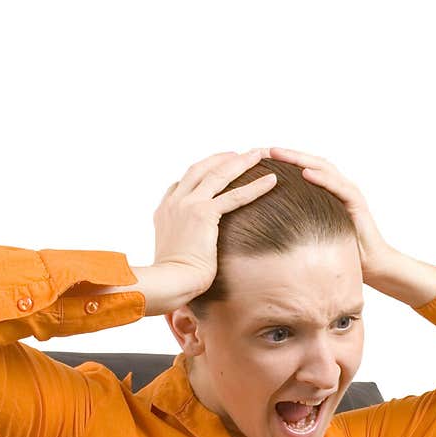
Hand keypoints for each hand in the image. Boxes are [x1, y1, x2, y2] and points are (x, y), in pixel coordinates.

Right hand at [134, 148, 277, 315]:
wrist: (168, 283)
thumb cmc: (172, 280)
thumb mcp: (172, 255)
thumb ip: (181, 244)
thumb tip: (192, 256)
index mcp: (164, 212)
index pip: (180, 185)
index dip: (199, 174)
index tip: (215, 169)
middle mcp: (174, 203)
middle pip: (199, 169)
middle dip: (221, 159)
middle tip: (241, 153)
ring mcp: (188, 205)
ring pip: (218, 175)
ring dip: (240, 162)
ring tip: (259, 154)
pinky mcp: (204, 214)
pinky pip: (234, 196)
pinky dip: (255, 186)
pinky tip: (271, 179)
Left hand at [267, 146, 399, 291]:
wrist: (370, 264)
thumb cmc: (340, 251)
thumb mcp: (312, 234)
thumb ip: (296, 223)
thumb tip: (267, 225)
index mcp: (326, 191)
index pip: (302, 169)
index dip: (281, 162)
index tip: (257, 158)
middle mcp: (337, 186)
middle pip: (309, 162)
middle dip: (286, 155)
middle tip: (262, 150)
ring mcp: (348, 191)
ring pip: (322, 167)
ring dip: (299, 159)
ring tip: (278, 154)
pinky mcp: (356, 202)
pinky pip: (337, 186)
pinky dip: (322, 178)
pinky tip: (305, 173)